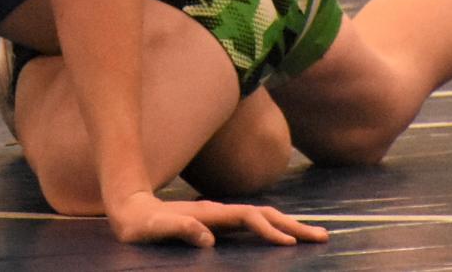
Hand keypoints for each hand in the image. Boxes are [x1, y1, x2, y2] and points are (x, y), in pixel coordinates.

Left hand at [107, 191, 328, 248]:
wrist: (129, 207)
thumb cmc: (140, 223)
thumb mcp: (152, 229)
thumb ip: (177, 229)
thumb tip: (208, 239)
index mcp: (209, 214)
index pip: (248, 219)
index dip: (269, 230)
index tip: (289, 243)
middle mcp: (219, 212)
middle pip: (264, 214)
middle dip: (293, 225)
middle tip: (323, 236)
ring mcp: (219, 217)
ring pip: (262, 218)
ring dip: (288, 226)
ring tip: (314, 235)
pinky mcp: (217, 223)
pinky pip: (252, 225)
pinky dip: (273, 229)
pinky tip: (282, 236)